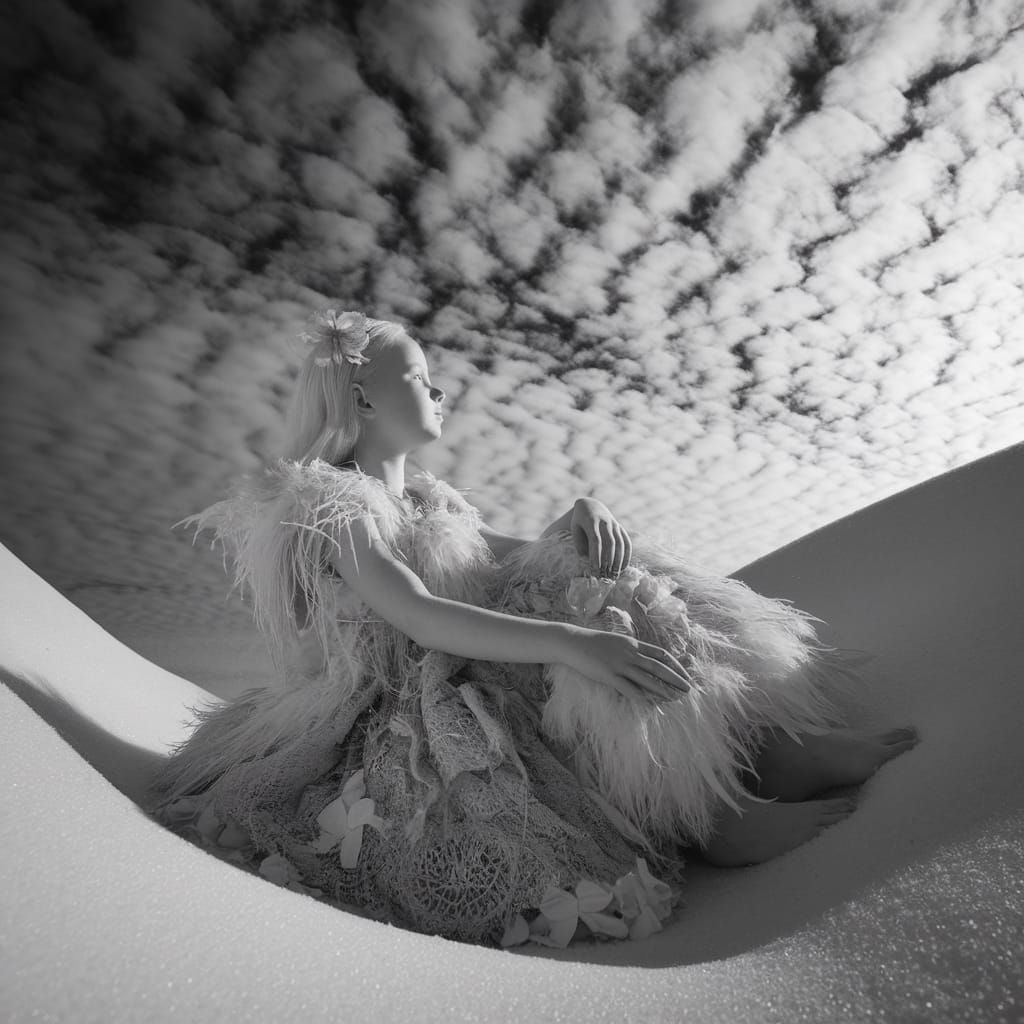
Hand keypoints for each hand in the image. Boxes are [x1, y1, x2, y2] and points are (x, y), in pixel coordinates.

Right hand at [558, 625, 690, 702]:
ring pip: (647, 679)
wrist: (573, 642)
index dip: (675, 665)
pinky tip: (650, 705)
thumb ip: (630, 648)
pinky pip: (629, 689)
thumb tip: (641, 656)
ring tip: (674, 698)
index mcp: (633, 644)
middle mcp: (630, 653)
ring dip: (662, 690)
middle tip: (688, 689)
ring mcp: (620, 664)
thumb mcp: (616, 641)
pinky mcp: (609, 675)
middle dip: (675, 678)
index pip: (661, 654)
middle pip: (659, 667)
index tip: (685, 674)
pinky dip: (641, 698)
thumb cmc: (593, 642)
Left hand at [571, 498, 631, 576]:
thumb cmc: (579, 521)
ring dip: (618, 560)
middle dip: (608, 561)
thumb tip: (585, 558)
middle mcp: (605, 522)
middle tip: (605, 576)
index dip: (596, 556)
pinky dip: (626, 555)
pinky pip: (626, 542)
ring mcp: (614, 524)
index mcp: (591, 521)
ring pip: (620, 543)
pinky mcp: (620, 527)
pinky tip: (624, 567)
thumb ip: (579, 542)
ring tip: (614, 575)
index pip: (595, 541)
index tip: (595, 570)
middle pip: (609, 543)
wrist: (590, 505)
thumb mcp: (575, 528)